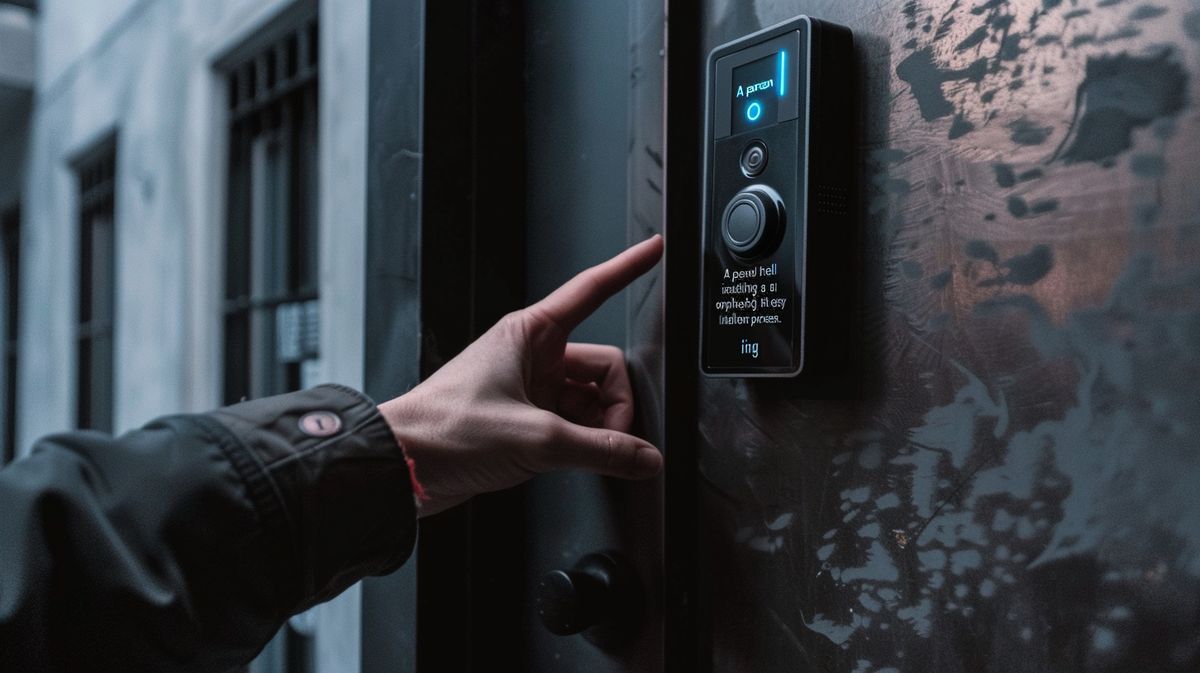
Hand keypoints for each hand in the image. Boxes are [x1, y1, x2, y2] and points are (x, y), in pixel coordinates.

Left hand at [377, 235, 664, 516]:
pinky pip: (572, 424)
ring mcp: (528, 389)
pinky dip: (584, 444)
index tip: (655, 250)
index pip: (593, 289)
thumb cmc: (445, 431)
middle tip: (613, 439)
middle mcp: (531, 356)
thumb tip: (643, 456)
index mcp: (531, 333)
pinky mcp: (523, 420)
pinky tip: (581, 462)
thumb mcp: (537, 440)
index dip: (628, 268)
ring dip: (599, 429)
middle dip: (616, 405)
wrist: (403, 467)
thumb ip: (602, 449)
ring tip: (589, 456)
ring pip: (590, 400)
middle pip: (604, 368)